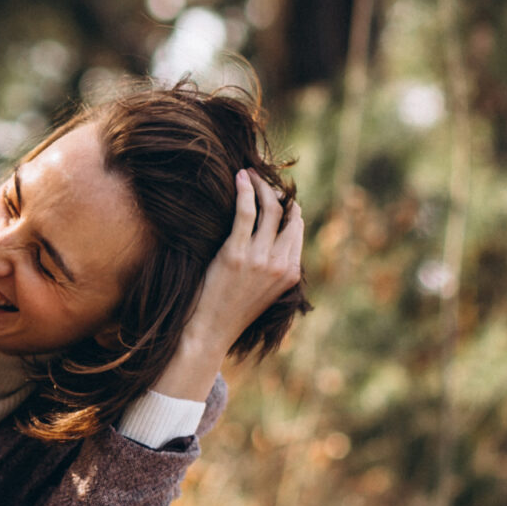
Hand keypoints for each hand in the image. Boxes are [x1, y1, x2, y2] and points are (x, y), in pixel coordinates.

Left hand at [154, 170, 303, 400]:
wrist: (209, 332)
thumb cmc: (229, 311)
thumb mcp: (262, 291)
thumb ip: (271, 267)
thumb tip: (270, 241)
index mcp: (290, 273)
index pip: (297, 229)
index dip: (289, 207)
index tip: (276, 194)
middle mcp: (280, 264)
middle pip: (288, 215)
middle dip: (278, 192)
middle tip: (263, 179)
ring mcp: (259, 258)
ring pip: (270, 209)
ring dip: (261, 186)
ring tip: (249, 173)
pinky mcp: (236, 253)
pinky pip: (246, 212)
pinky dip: (245, 190)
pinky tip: (240, 177)